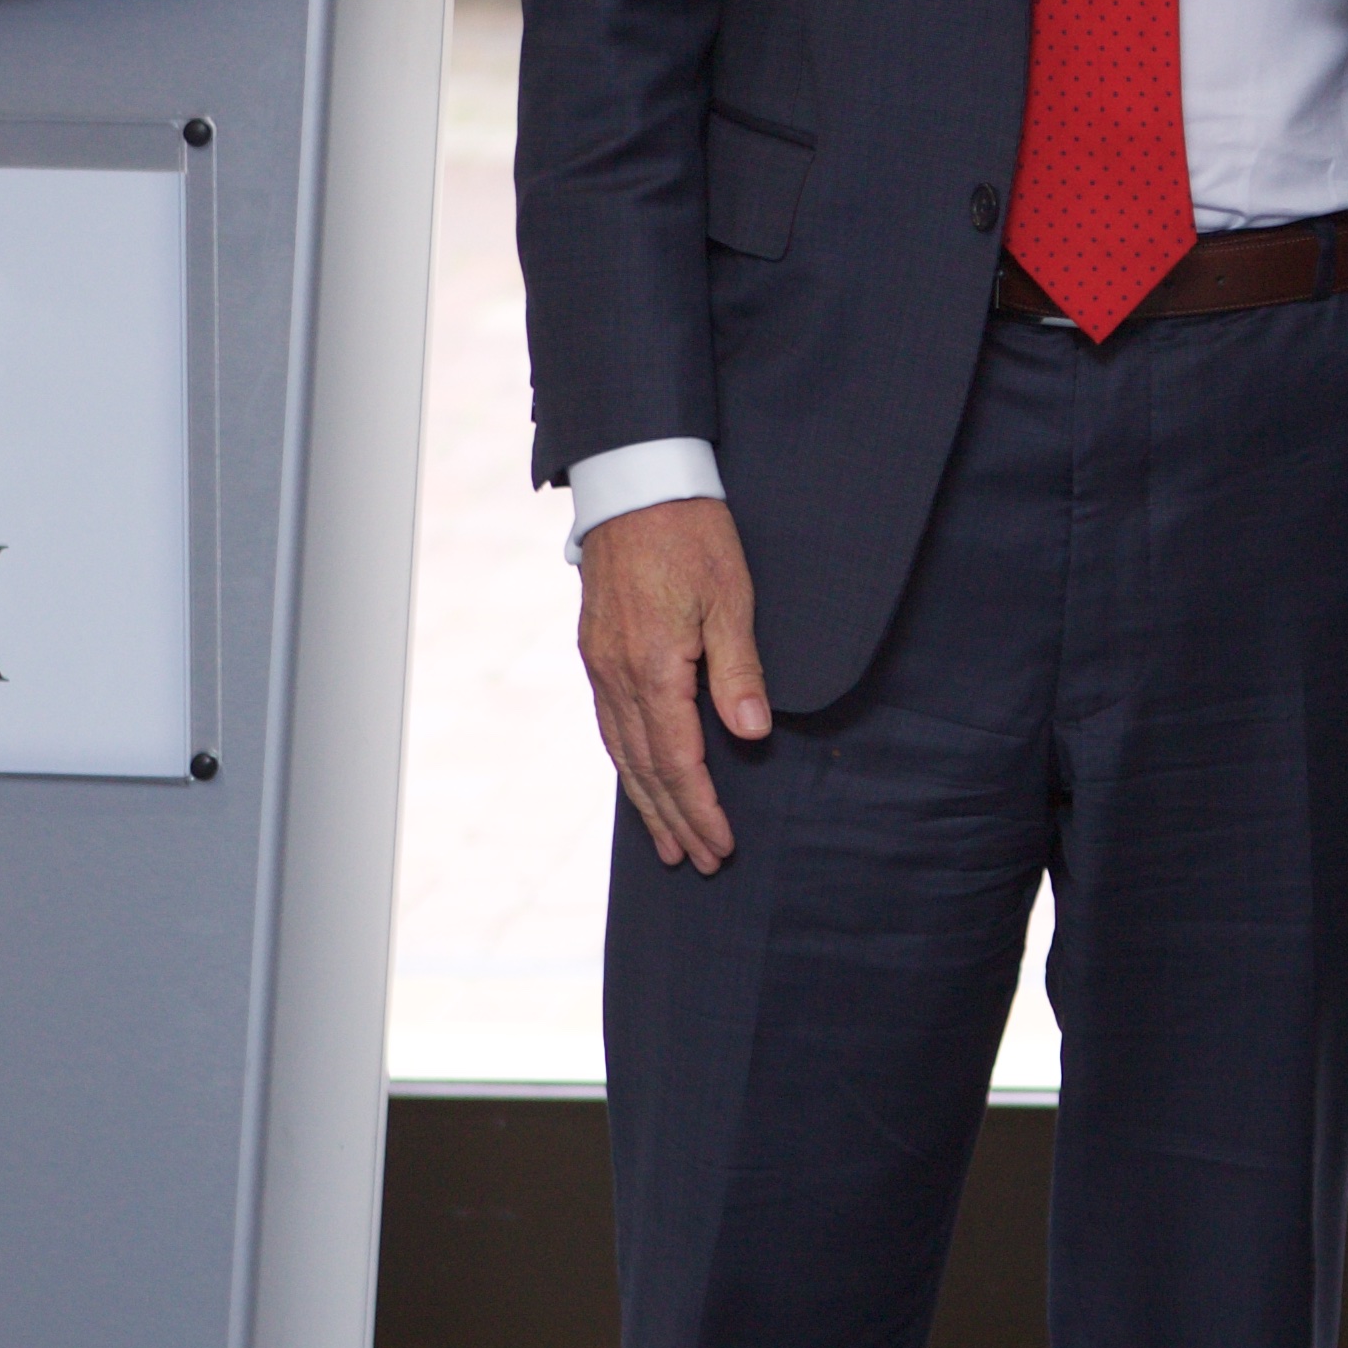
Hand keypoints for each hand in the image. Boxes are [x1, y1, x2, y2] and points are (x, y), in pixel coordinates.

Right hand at [577, 494, 769, 873]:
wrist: (634, 485)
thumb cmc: (691, 535)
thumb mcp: (730, 597)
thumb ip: (739, 670)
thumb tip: (751, 734)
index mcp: (653, 668)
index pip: (677, 760)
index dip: (699, 808)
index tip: (719, 844)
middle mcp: (617, 675)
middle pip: (645, 768)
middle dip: (673, 819)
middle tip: (698, 861)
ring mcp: (600, 665)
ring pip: (620, 751)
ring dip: (645, 800)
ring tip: (665, 841)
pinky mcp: (596, 651)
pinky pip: (609, 723)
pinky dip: (625, 762)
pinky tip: (638, 777)